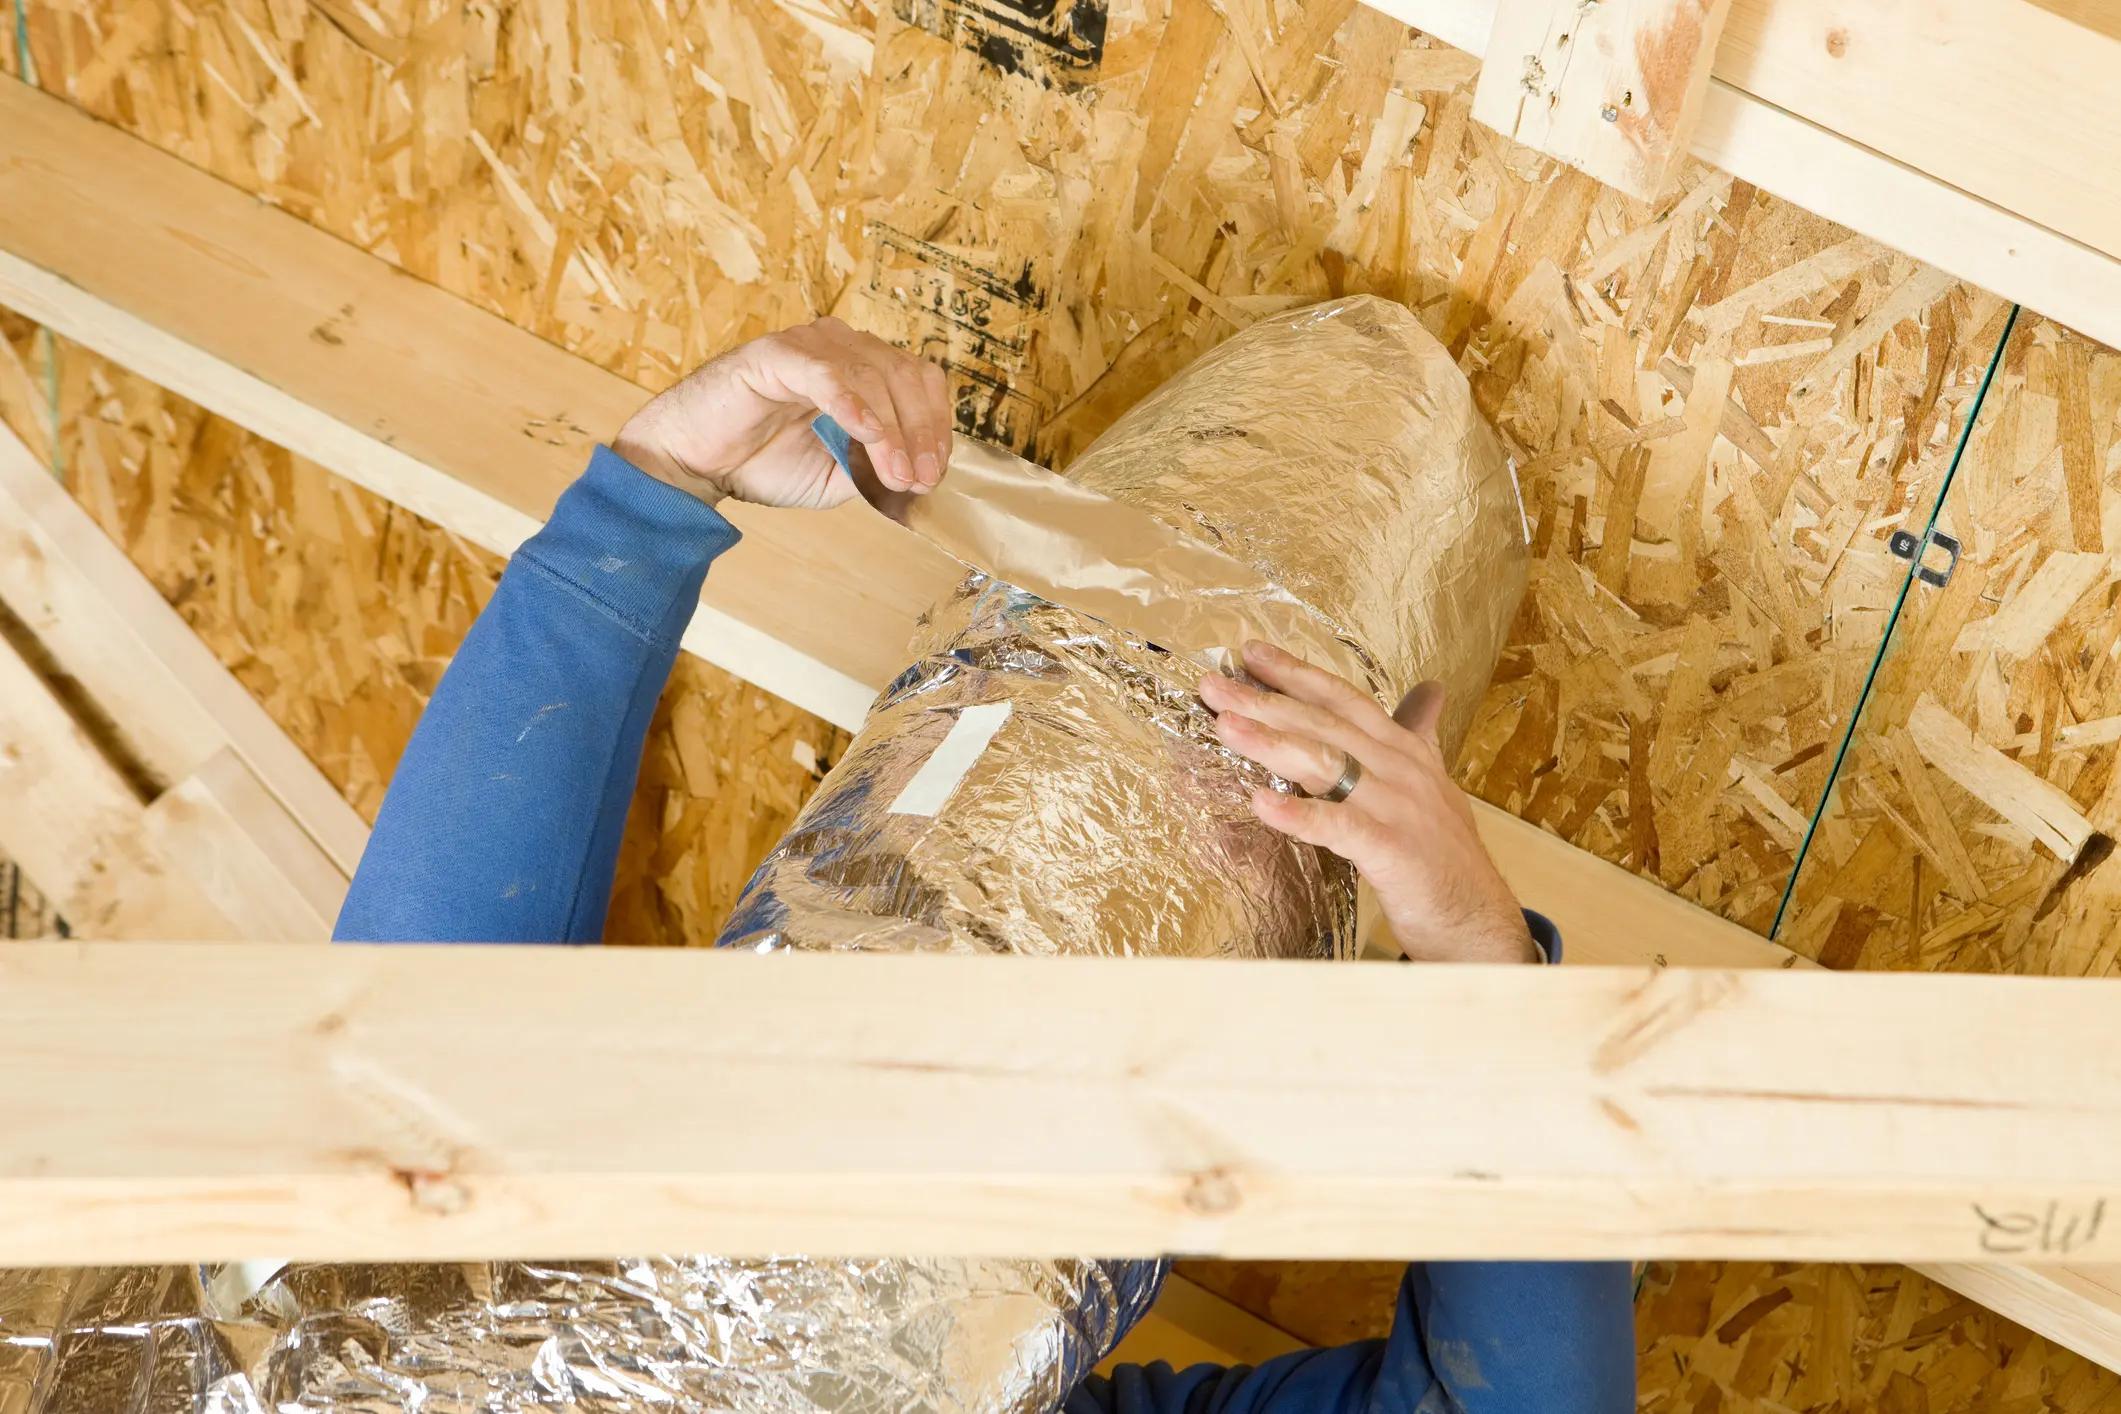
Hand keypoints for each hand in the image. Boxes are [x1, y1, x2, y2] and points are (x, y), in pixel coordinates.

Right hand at [612, 317, 952, 509]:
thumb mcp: (839, 475)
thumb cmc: (763, 462)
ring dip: (891, 429)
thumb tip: (921, 476)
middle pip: (904, 374)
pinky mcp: (774, 355)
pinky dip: (850, 402)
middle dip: (920, 432)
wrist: (695, 464)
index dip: (936, 425)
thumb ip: (877, 468)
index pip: (920, 381)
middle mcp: (841, 348)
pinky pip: (823, 372)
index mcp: (861, 369)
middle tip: (919, 479)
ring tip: (895, 473)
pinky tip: (865, 432)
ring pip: (871, 375)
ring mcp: (808, 346)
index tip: (934, 472)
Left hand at [1199, 642, 1537, 963]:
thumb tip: (1429, 690)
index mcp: (1405, 749)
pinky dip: (1299, 815)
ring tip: (1225, 727)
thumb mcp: (1432, 784)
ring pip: (1327, 764)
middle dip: (1265, 701)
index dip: (1297, 673)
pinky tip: (1260, 804)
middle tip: (1213, 686)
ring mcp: (1399, 808)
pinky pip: (1339, 827)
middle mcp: (1402, 769)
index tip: (1250, 653)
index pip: (1344, 698)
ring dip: (1271, 743)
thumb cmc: (1445, 854)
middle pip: (1324, 724)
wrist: (1479, 918)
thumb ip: (1419, 736)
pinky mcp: (1393, 851)